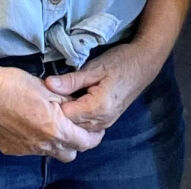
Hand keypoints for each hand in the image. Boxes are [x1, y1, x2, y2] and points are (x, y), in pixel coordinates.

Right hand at [0, 65, 102, 161]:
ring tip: (54, 123)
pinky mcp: (12, 150)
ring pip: (50, 153)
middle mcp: (42, 145)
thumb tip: (79, 107)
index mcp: (55, 129)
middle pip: (70, 154)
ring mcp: (26, 150)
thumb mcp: (48, 88)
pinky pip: (32, 150)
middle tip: (76, 126)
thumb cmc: (16, 85)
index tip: (97, 127)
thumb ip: (67, 102)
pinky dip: (37, 141)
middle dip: (77, 143)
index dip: (95, 136)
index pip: (85, 142)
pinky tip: (32, 124)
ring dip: (56, 142)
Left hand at [45, 40, 161, 133]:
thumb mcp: (95, 68)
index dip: (54, 106)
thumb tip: (47, 84)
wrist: (144, 63)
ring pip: (78, 129)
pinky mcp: (107, 121)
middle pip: (71, 127)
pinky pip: (86, 127)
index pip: (66, 117)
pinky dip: (77, 118)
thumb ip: (71, 80)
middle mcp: (101, 122)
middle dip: (59, 113)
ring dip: (68, 117)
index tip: (46, 94)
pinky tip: (73, 104)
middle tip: (51, 96)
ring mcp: (105, 124)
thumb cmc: (120, 62)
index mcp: (97, 108)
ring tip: (61, 99)